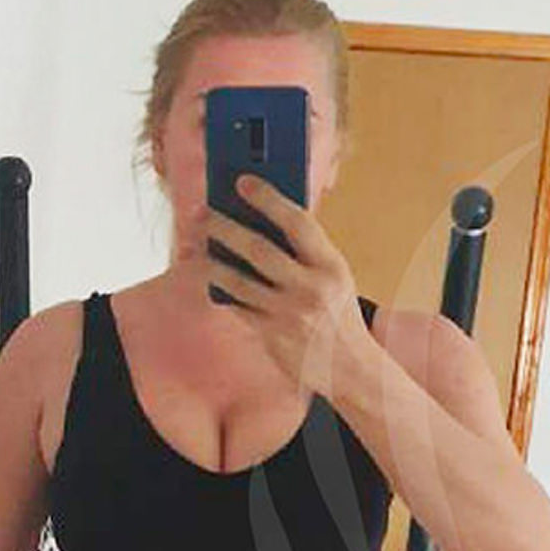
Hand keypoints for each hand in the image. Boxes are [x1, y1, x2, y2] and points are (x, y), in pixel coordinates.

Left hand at [199, 174, 374, 400]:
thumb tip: (259, 219)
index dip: (268, 198)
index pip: (298, 223)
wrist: (351, 368)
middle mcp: (311, 289)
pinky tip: (212, 279)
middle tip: (202, 213)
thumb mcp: (334, 278)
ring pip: (238, 280)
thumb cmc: (338, 315)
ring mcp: (290, 315)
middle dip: (224, 227)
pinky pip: (238, 306)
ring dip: (212, 261)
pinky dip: (222, 291)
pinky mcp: (273, 336)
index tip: (243, 182)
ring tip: (198, 247)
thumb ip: (306, 251)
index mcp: (332, 267)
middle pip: (258, 249)